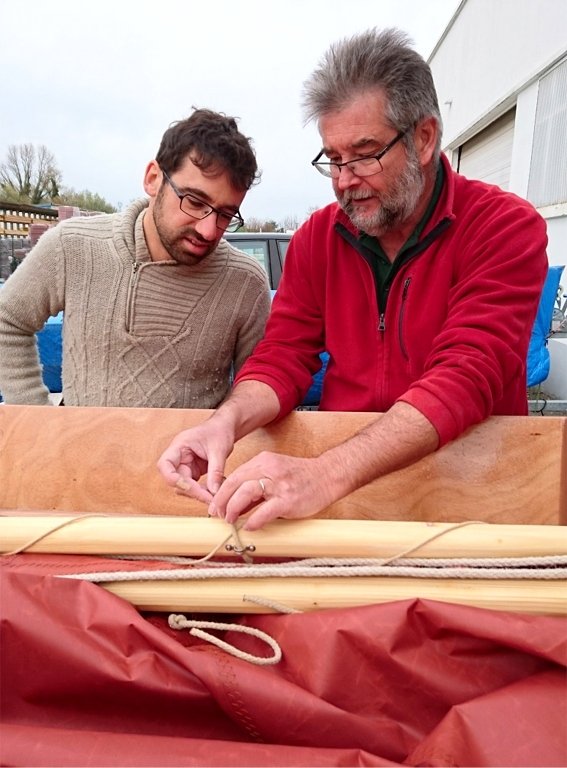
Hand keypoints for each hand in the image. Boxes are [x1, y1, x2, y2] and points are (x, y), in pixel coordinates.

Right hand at [157, 418, 235, 504]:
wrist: (224, 428)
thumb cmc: (218, 431)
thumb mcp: (219, 449)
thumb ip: (216, 471)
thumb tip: (214, 492)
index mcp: (179, 446)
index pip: (165, 464)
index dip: (171, 478)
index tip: (187, 487)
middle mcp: (179, 457)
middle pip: (176, 480)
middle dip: (193, 490)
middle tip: (211, 498)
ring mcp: (185, 466)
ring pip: (185, 486)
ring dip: (199, 493)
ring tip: (217, 492)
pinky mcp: (193, 472)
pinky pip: (194, 486)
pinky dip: (204, 491)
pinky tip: (216, 488)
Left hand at [209, 451, 333, 530]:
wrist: (328, 476)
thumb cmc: (302, 477)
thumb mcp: (275, 474)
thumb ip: (256, 486)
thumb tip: (235, 505)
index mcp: (263, 461)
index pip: (234, 475)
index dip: (221, 492)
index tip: (215, 505)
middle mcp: (269, 470)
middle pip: (235, 482)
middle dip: (221, 500)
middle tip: (218, 514)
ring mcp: (279, 484)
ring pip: (246, 492)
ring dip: (233, 508)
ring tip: (230, 520)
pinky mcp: (288, 500)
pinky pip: (265, 511)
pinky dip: (254, 520)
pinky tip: (250, 527)